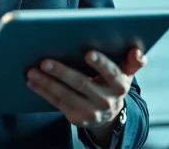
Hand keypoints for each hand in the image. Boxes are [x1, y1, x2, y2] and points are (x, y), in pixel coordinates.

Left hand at [26, 48, 146, 129]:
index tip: (89, 53)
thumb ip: (132, 61)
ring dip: (47, 83)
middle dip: (62, 72)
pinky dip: (43, 91)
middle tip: (45, 61)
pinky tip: (32, 81)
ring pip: (66, 95)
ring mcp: (91, 111)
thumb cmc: (112, 83)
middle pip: (82, 83)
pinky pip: (57, 103)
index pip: (111, 73)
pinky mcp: (77, 118)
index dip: (101, 63)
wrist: (110, 114)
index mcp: (119, 84)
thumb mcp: (126, 73)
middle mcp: (106, 99)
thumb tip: (137, 51)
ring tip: (32, 71)